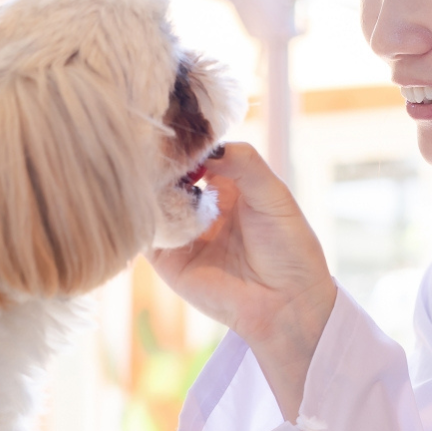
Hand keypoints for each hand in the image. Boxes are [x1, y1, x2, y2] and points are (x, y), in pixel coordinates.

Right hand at [147, 143, 335, 419]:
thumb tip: (207, 145)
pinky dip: (142, 214)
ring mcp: (180, 231)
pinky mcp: (166, 259)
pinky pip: (145, 232)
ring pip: (152, 200)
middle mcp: (199, 204)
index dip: (186, 141)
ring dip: (148, 183)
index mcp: (227, 184)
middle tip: (154, 142)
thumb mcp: (273, 194)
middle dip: (161, 160)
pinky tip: (149, 199)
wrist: (286, 304)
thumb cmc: (289, 249)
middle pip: (169, 174)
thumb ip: (243, 163)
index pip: (196, 154)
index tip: (177, 126)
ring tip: (149, 167)